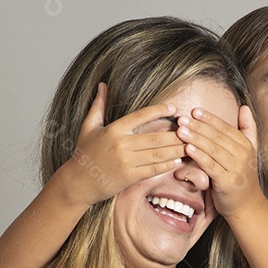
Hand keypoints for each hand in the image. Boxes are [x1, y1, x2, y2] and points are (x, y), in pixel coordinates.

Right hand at [63, 82, 188, 205]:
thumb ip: (98, 106)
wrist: (78, 182)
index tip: (173, 108)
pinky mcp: (129, 176)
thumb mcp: (88, 127)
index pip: (141, 115)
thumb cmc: (84, 154)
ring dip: (176, 149)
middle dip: (176, 134)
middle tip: (190, 130)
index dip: (159, 111)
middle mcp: (121, 144)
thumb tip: (103, 85)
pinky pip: (154, 169)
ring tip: (189, 145)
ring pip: (158, 153)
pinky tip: (178, 160)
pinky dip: (167, 165)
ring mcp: (126, 161)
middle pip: (156, 137)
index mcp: (114, 130)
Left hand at [174, 105, 262, 218]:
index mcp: (245, 145)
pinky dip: (199, 156)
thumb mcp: (248, 151)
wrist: (246, 205)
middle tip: (182, 118)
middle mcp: (242, 155)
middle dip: (198, 126)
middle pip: (217, 136)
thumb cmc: (240, 177)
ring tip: (181, 130)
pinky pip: (211, 166)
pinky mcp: (227, 182)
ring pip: (213, 149)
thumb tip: (244, 107)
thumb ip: (246, 129)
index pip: (225, 127)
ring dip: (196, 138)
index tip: (194, 111)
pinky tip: (187, 149)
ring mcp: (235, 168)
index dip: (209, 118)